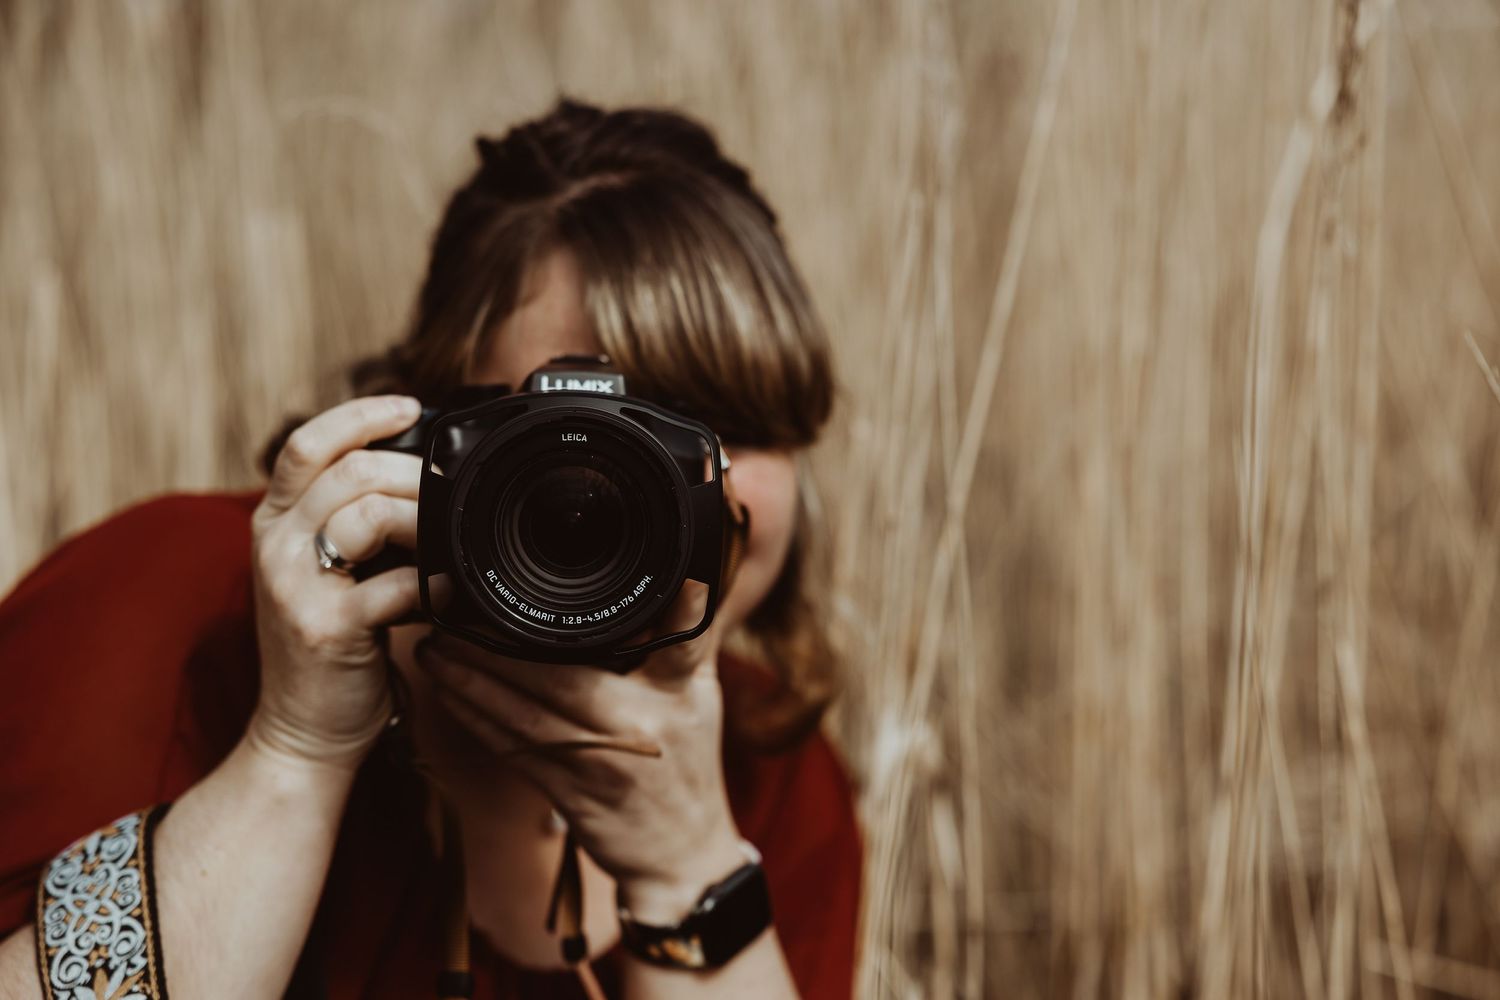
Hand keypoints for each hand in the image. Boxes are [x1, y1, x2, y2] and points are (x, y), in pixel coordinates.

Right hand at [248, 395, 424, 769]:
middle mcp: (275, 545)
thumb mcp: (329, 570)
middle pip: (349, 470)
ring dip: (426, 518)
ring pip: (367, 513)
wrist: (304, 731)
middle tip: (451, 492)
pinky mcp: (326, 628)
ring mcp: (296, 586)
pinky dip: (435, 582)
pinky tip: (451, 592)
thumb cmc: (333, 646)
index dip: (359, 414)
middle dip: (413, 471)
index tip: (411, 406)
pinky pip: (394, 584)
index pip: (306, 443)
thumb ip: (355, 522)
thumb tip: (421, 475)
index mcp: (275, 523)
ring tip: (452, 537)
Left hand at [415, 583, 748, 922]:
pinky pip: (510, 748)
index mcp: (674, 692)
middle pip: (556, 677)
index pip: (649, 638)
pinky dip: (475, 719)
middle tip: (454, 614)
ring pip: (521, 713)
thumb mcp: (701, 696)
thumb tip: (689, 576)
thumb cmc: (690, 765)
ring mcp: (595, 762)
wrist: (682, 855)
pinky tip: (448, 693)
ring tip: (435, 647)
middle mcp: (634, 724)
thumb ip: (687, 638)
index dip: (607, 609)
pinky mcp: (565, 791)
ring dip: (471, 680)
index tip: (548, 582)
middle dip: (498, 648)